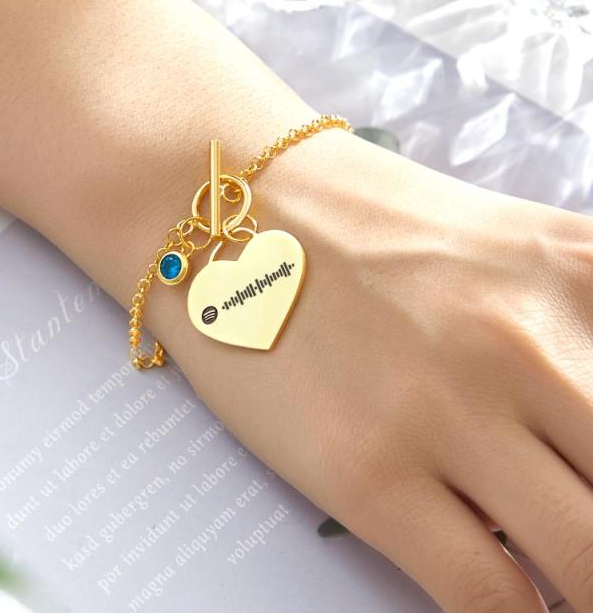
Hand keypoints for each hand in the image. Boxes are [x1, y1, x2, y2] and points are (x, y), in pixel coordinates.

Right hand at [155, 127, 592, 612]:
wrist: (229, 212)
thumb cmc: (357, 224)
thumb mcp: (501, 242)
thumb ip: (581, 319)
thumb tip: (589, 420)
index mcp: (575, 272)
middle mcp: (525, 342)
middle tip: (587, 543)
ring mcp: (445, 410)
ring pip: (585, 567)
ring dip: (577, 588)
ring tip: (560, 580)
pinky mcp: (368, 473)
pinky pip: (487, 596)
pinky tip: (509, 602)